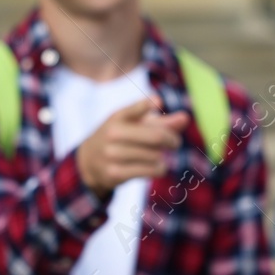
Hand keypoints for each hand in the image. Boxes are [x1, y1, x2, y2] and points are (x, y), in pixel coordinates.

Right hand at [76, 97, 191, 196]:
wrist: (89, 161)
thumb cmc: (120, 138)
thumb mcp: (134, 125)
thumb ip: (161, 121)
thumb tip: (186, 118)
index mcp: (117, 117)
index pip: (136, 108)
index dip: (147, 105)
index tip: (158, 101)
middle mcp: (113, 134)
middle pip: (156, 137)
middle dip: (172, 140)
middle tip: (176, 142)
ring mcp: (112, 155)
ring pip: (155, 156)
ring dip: (163, 156)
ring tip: (158, 155)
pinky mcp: (115, 173)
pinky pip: (151, 171)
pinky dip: (160, 168)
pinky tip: (155, 165)